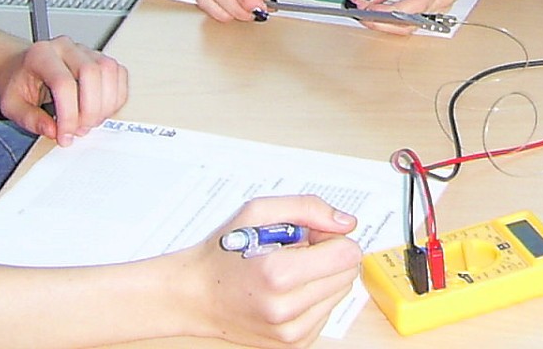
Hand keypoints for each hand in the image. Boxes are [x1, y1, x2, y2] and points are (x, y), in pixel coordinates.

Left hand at [0, 36, 127, 146]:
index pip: (63, 83)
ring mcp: (85, 50)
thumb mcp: (11, 105)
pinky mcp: (99, 57)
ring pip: (109, 71)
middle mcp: (65, 47)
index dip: (69, 114)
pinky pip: (118, 73)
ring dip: (105, 104)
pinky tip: (101, 111)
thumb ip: (31, 120)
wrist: (20, 66)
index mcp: (40, 55)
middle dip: (90, 110)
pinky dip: (116, 96)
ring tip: (90, 122)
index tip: (65, 135)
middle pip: (91, 73)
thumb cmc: (16, 82)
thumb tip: (54, 131)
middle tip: (80, 130)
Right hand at [194, 196, 361, 347]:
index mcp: (277, 273)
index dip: (331, 237)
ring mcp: (290, 331)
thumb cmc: (224, 252)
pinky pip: (327, 312)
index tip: (310, 235)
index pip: (347, 253)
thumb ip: (308, 208)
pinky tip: (286, 291)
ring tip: (287, 272)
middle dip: (328, 256)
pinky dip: (313, 297)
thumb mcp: (257, 212)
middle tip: (295, 252)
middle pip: (347, 273)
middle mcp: (285, 308)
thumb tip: (346, 223)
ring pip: (340, 293)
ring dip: (321, 277)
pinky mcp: (294, 343)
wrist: (195, 296)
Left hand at [362, 0, 468, 27]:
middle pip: (412, 22)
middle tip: (359, 11)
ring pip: (412, 26)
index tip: (366, 9)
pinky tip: (381, 12)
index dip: (387, 12)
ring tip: (365, 11)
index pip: (413, 6)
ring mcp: (444, 5)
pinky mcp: (438, 8)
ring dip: (386, 23)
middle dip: (381, 22)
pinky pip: (415, 21)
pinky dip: (396, 20)